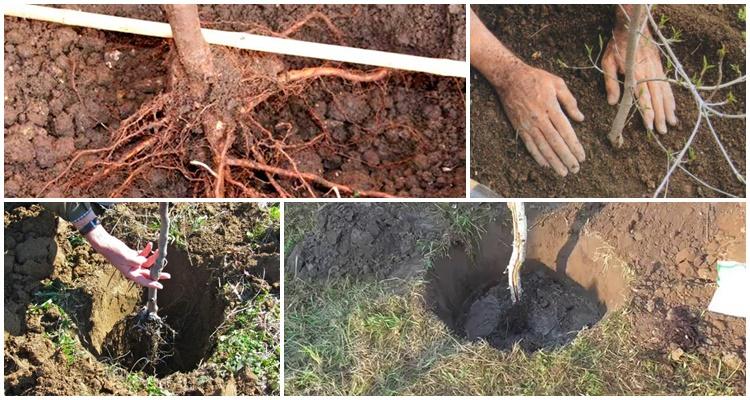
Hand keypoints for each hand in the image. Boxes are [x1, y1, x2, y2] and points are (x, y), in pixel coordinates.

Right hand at [85, 226, 170, 288]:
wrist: (106, 243)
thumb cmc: (114, 252)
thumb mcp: (126, 257)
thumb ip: (137, 261)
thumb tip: (145, 262)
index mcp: (130, 273)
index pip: (143, 281)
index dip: (152, 284)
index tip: (161, 286)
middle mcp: (133, 269)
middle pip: (148, 273)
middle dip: (158, 273)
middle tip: (168, 275)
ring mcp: (133, 262)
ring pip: (147, 262)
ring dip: (153, 257)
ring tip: (159, 251)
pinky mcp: (133, 255)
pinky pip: (143, 254)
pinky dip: (147, 250)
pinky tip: (150, 244)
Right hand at [493, 63, 585, 176]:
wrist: (510, 78)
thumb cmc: (536, 78)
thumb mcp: (557, 83)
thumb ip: (570, 101)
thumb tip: (580, 118)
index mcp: (551, 107)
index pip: (565, 131)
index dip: (574, 146)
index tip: (582, 157)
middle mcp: (539, 118)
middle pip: (555, 142)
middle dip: (566, 157)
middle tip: (575, 169)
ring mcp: (528, 124)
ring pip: (542, 146)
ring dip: (553, 161)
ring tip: (562, 172)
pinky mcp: (519, 127)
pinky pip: (529, 144)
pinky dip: (537, 155)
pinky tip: (545, 164)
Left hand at [602, 15, 676, 133]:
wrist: (633, 28)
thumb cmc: (617, 47)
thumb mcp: (607, 64)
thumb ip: (611, 83)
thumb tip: (613, 103)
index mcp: (636, 74)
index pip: (643, 97)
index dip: (647, 112)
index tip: (649, 125)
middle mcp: (650, 74)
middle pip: (657, 98)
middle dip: (660, 115)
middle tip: (663, 131)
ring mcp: (657, 70)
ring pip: (665, 93)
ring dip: (668, 109)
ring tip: (671, 123)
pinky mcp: (660, 67)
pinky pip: (667, 85)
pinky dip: (671, 97)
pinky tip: (673, 107)